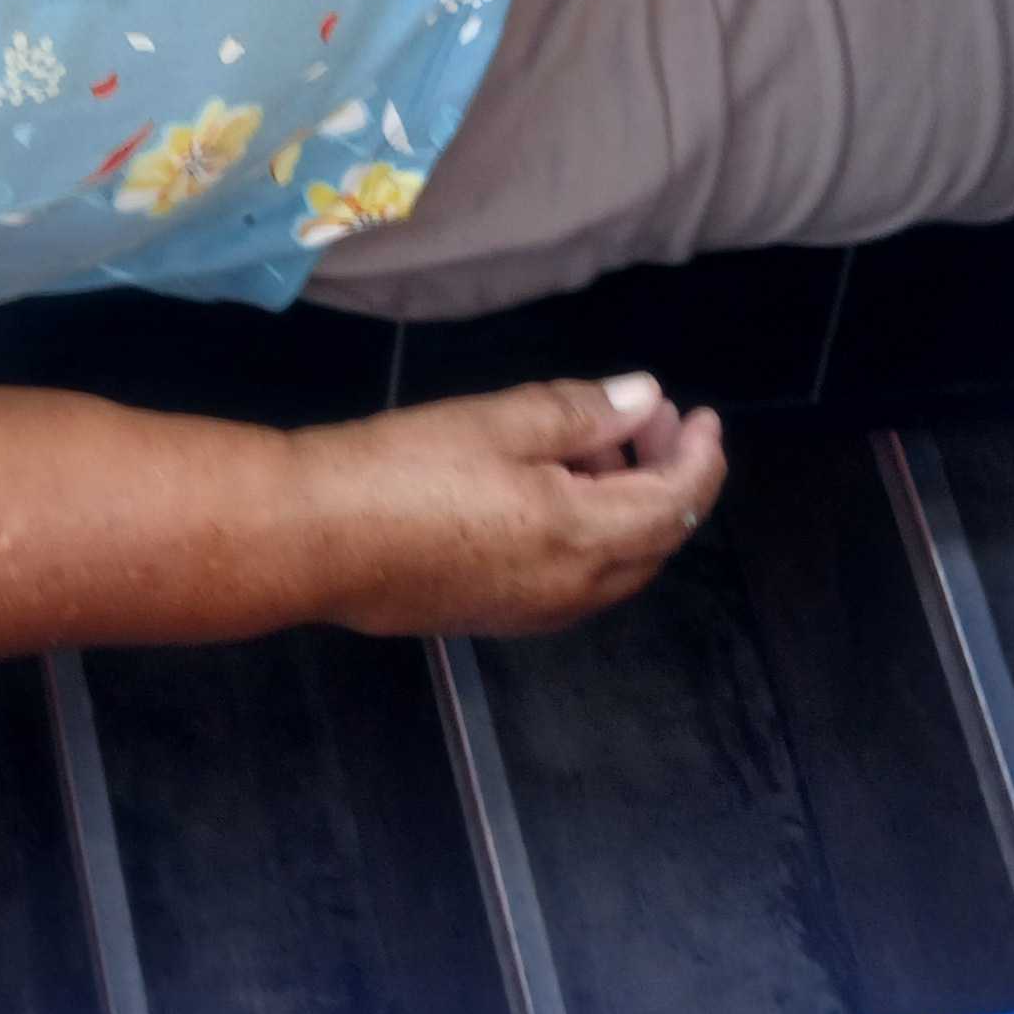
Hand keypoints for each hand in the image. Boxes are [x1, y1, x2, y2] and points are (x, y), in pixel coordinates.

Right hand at [306, 371, 727, 635]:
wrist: (314, 539)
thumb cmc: (404, 469)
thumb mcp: (499, 421)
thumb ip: (582, 412)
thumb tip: (642, 397)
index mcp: (585, 537)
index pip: (676, 501)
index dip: (699, 455)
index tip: (699, 413)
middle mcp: (574, 589)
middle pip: (655, 539)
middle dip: (667, 477)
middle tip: (649, 419)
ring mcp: (535, 611)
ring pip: (617, 564)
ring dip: (627, 506)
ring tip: (597, 446)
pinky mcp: (497, 616)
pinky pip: (576, 580)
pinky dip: (591, 533)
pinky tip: (554, 493)